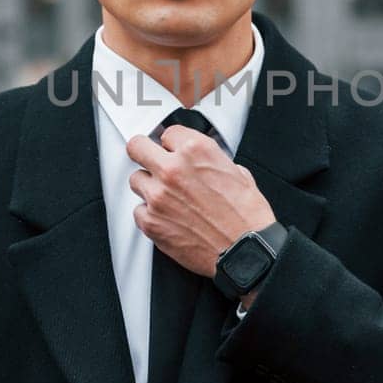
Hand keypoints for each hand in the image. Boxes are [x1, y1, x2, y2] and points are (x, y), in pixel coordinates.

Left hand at [127, 125, 275, 278]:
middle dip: (145, 153)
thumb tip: (200, 161)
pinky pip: (139, 210)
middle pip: (137, 147)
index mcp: (196, 150)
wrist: (245, 251)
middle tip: (152, 161)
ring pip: (136, 180)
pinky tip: (168, 218)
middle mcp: (173, 169)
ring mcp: (158, 196)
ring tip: (168, 197)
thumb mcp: (237, 172)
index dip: (173, 144)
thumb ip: (211, 160)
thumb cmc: (246, 216)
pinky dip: (150, 214)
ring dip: (149, 186)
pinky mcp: (151, 222)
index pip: (167, 132)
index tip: (174, 151)